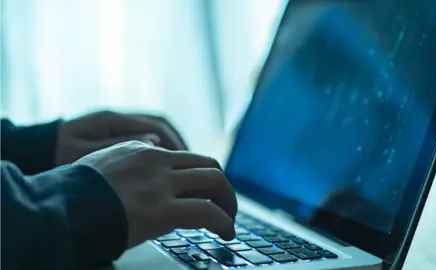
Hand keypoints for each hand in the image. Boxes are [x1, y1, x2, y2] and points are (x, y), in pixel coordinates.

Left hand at [56, 111, 186, 164]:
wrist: (38, 148)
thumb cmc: (58, 154)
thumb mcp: (86, 153)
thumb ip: (119, 147)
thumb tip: (155, 142)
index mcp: (113, 119)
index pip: (157, 125)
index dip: (177, 143)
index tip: (189, 161)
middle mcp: (119, 117)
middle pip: (161, 125)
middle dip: (179, 144)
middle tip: (192, 165)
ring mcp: (117, 124)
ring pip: (155, 130)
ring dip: (171, 147)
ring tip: (182, 168)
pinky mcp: (114, 132)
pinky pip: (144, 137)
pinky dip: (158, 150)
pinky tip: (161, 167)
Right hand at [74, 141, 236, 247]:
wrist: (59, 209)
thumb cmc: (75, 194)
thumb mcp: (105, 166)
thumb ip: (131, 164)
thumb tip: (150, 171)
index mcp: (143, 150)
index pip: (188, 158)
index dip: (203, 177)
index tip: (207, 193)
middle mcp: (157, 161)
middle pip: (208, 165)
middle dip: (223, 187)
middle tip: (226, 206)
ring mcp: (161, 183)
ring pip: (215, 182)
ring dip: (228, 203)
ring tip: (228, 222)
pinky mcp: (162, 210)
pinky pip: (207, 212)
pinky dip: (223, 222)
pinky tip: (225, 232)